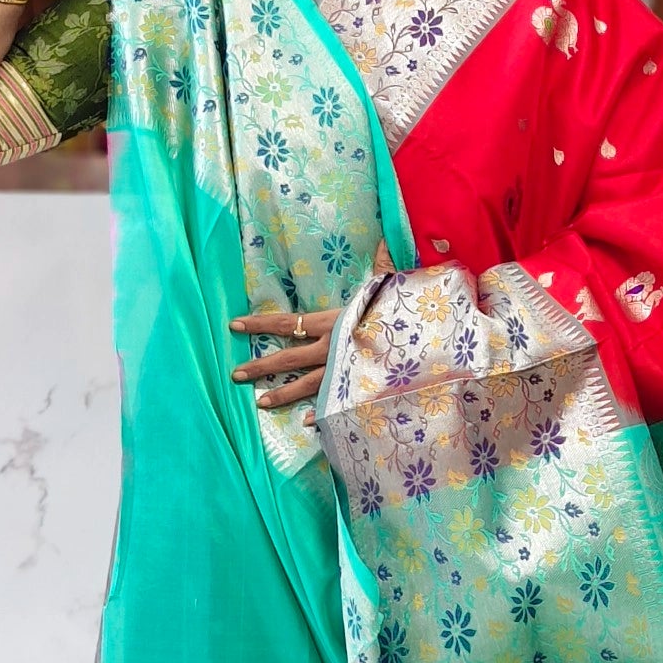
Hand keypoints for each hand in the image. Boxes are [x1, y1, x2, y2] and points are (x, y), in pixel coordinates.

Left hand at [230, 243, 394, 424]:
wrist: (428, 343)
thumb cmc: (406, 312)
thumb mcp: (391, 285)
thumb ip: (383, 265)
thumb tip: (384, 240)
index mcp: (334, 321)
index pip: (288, 322)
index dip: (260, 323)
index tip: (234, 325)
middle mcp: (332, 348)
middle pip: (288, 358)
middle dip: (260, 366)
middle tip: (235, 374)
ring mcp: (344, 372)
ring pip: (305, 386)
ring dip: (281, 394)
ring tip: (260, 403)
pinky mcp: (358, 390)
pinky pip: (334, 404)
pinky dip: (320, 414)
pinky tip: (306, 422)